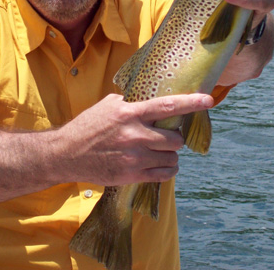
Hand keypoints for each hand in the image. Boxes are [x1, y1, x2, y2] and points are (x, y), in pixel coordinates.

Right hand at [61, 93, 213, 185]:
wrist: (66, 154)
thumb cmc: (87, 126)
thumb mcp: (107, 105)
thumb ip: (131, 103)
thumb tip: (149, 99)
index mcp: (130, 113)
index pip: (167, 106)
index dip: (191, 103)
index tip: (208, 99)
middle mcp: (135, 135)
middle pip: (175, 139)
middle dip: (175, 138)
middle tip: (168, 137)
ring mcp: (134, 157)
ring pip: (172, 158)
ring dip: (170, 155)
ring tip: (160, 152)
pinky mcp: (131, 175)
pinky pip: (163, 174)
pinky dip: (166, 170)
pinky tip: (160, 165)